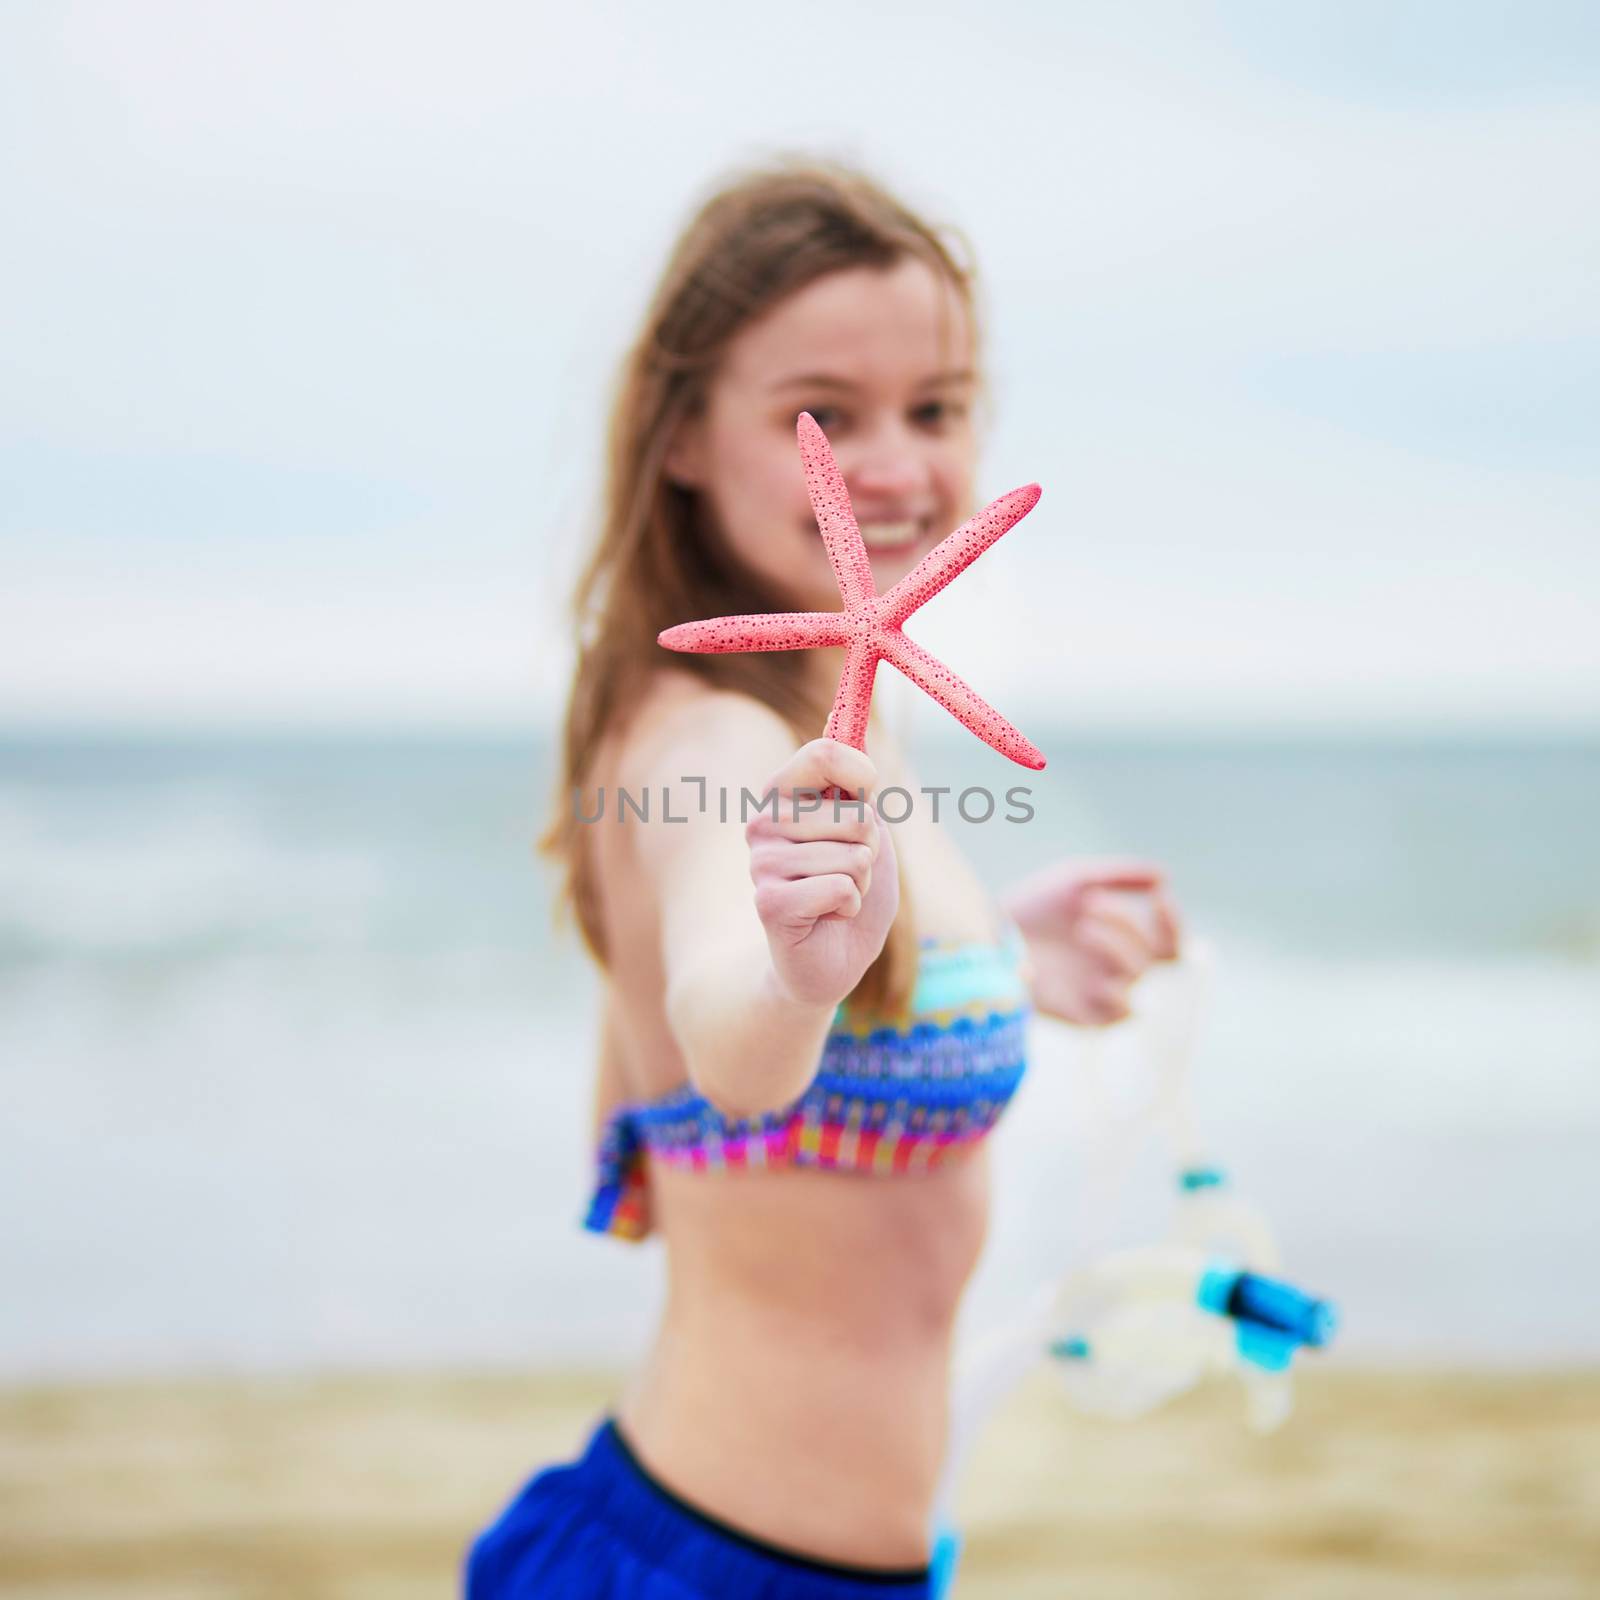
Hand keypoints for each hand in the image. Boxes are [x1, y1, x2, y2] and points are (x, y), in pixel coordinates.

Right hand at [746, 738, 898, 1007]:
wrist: (830, 959)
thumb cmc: (849, 888)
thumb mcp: (866, 830)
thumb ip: (858, 788)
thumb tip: (851, 735)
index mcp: (783, 794)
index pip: (824, 753)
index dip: (861, 773)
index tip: (867, 793)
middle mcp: (764, 822)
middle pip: (856, 815)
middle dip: (869, 851)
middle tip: (847, 872)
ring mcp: (762, 862)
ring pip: (854, 858)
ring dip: (860, 884)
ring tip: (836, 897)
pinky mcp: (769, 901)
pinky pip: (840, 889)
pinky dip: (849, 906)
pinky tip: (828, 917)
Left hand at [1002, 857, 1181, 1025]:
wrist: (987, 933)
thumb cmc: (1034, 908)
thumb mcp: (1075, 881)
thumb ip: (1120, 876)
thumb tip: (1165, 876)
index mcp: (1124, 943)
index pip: (1170, 943)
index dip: (1174, 923)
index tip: (1160, 897)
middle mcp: (1118, 972)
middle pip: (1154, 957)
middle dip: (1126, 924)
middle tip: (1090, 902)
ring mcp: (1102, 995)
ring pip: (1136, 981)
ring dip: (1119, 949)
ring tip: (1083, 927)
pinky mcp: (1083, 1016)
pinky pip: (1117, 1014)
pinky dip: (1115, 993)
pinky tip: (1093, 972)